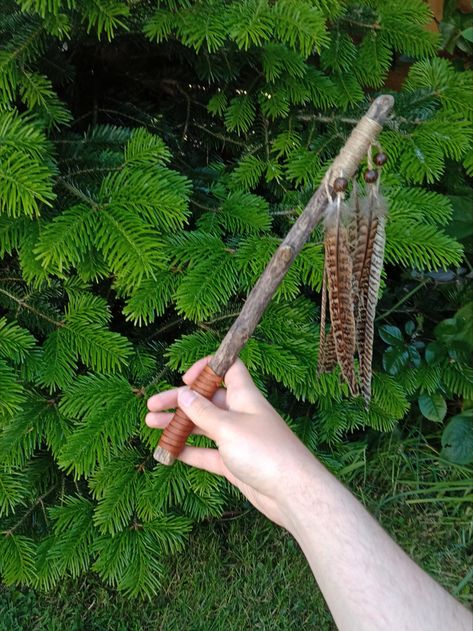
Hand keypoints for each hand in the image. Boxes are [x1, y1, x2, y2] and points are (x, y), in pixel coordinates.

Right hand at [146, 356, 315, 528]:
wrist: (292, 493)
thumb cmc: (264, 452)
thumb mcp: (228, 427)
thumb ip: (203, 412)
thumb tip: (183, 393)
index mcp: (244, 396)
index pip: (227, 370)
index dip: (207, 368)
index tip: (185, 378)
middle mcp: (240, 414)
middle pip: (206, 400)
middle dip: (180, 401)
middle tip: (152, 406)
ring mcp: (237, 439)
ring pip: (203, 427)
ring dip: (179, 424)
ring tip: (150, 424)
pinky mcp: (234, 463)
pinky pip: (206, 453)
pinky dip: (189, 450)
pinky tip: (169, 450)